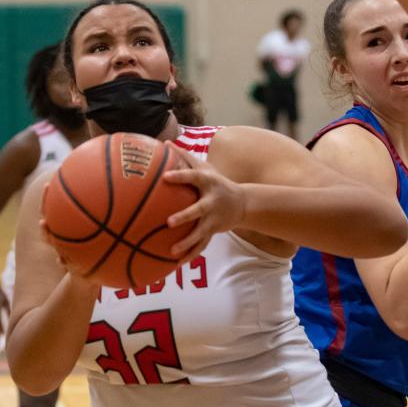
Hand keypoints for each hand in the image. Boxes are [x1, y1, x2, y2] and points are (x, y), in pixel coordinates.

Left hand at [163, 144, 246, 260]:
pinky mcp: (214, 231)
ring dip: (188, 242)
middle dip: (185, 216)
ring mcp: (214, 218)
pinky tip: (176, 264)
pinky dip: (191, 254)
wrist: (243, 203)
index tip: (165, 177)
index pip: (193, 177)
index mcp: (208, 182)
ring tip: (172, 252)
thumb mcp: (206, 167)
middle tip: (169, 222)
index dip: (180, 176)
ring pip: (201, 233)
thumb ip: (185, 157)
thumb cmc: (217, 181)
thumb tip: (164, 143)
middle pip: (199, 210)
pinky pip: (202, 245)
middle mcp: (212, 201)